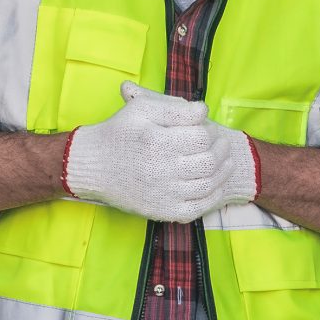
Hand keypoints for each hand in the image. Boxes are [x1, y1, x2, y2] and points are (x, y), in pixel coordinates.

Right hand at [63, 83, 258, 223]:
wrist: (93, 166)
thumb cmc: (118, 133)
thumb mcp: (141, 109)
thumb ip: (174, 108)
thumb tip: (203, 111)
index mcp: (158, 142)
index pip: (202, 137)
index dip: (210, 131)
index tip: (208, 128)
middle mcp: (162, 170)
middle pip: (209, 161)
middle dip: (221, 150)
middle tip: (222, 144)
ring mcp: (164, 194)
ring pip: (208, 185)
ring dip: (223, 172)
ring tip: (226, 162)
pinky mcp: (163, 211)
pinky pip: (198, 208)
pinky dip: (212, 196)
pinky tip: (215, 185)